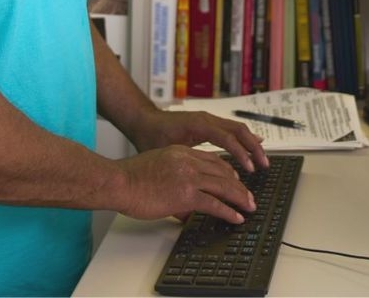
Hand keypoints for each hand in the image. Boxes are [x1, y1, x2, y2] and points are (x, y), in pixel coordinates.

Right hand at [115, 145, 255, 223]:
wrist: (119, 181)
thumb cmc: (131, 176)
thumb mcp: (157, 163)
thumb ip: (173, 171)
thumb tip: (181, 188)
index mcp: (181, 151)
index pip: (213, 160)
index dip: (228, 171)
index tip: (236, 180)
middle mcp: (188, 161)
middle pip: (223, 171)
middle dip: (239, 185)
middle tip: (248, 196)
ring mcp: (188, 177)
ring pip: (223, 186)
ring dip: (240, 198)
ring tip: (249, 207)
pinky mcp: (186, 194)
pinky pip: (214, 204)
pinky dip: (228, 211)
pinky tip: (236, 217)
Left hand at [128, 107, 268, 172]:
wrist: (143, 121)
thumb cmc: (151, 137)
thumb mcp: (166, 156)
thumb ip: (181, 173)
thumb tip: (190, 207)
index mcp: (197, 125)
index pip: (226, 137)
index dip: (240, 154)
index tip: (249, 170)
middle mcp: (205, 119)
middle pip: (238, 130)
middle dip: (253, 148)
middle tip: (264, 166)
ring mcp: (208, 119)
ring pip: (237, 128)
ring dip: (251, 144)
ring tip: (261, 160)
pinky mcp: (208, 123)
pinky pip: (230, 129)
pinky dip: (243, 139)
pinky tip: (250, 149)